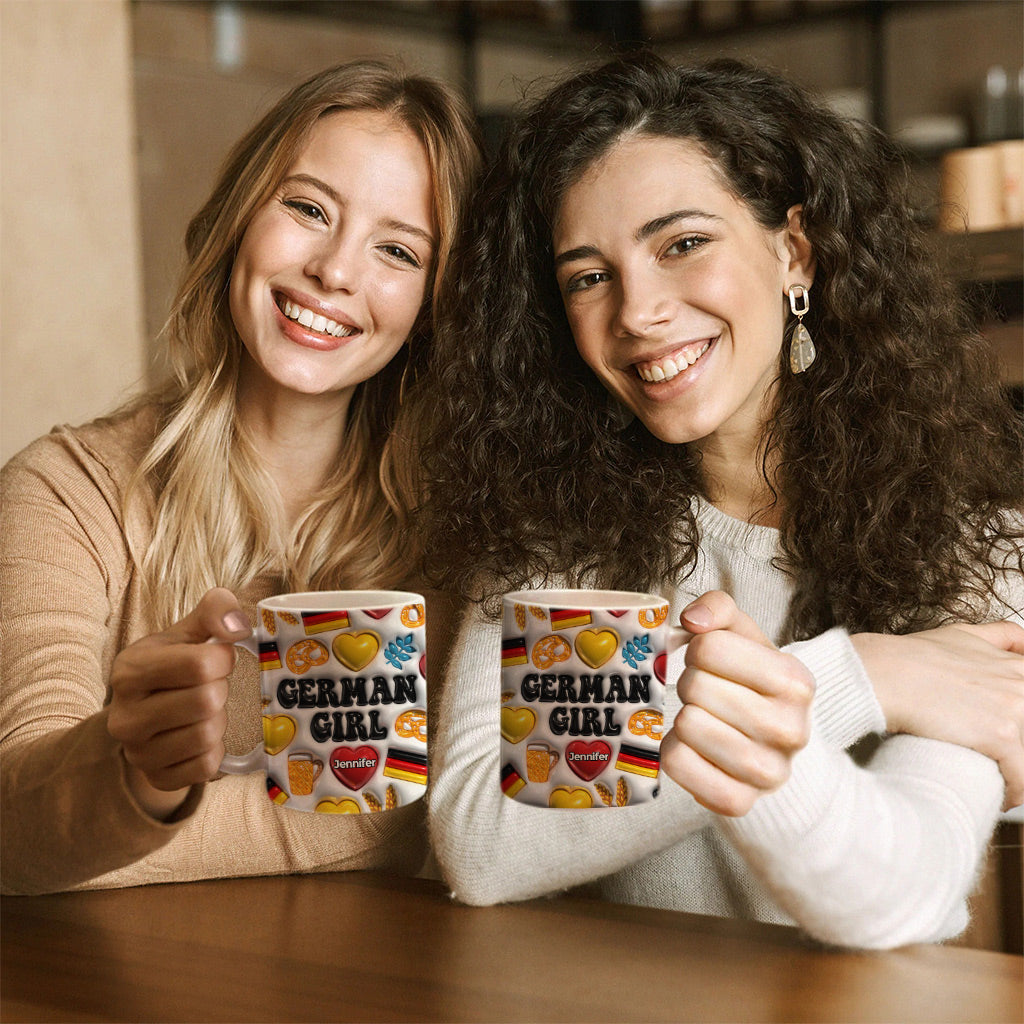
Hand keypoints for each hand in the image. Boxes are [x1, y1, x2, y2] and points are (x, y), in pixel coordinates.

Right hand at [107, 588, 250, 818]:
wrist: (146, 715)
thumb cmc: (173, 667)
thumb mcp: (188, 632)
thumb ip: (214, 611)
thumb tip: (238, 626)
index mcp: (129, 671)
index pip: (199, 664)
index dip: (223, 659)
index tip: (219, 659)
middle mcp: (125, 716)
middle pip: (206, 701)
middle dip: (220, 690)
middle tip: (210, 687)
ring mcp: (137, 753)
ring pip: (208, 735)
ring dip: (219, 720)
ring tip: (204, 711)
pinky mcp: (156, 778)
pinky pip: (207, 767)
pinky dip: (216, 750)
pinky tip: (202, 736)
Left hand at [661, 591, 814, 816]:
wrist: (771, 745)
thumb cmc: (749, 682)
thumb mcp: (743, 636)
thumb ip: (719, 608)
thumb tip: (692, 619)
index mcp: (796, 681)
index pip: (709, 647)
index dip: (698, 650)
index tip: (710, 661)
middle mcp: (791, 729)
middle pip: (694, 687)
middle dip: (690, 684)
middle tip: (705, 693)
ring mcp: (768, 772)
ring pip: (686, 726)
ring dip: (682, 718)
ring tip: (702, 719)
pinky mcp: (739, 802)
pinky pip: (676, 764)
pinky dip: (673, 751)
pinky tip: (693, 748)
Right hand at [852, 622, 1023, 809]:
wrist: (883, 673)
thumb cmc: (910, 657)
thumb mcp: (960, 634)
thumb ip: (998, 636)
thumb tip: (1021, 640)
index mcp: (1015, 665)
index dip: (1017, 721)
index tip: (1008, 734)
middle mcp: (1021, 684)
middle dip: (1017, 747)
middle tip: (999, 758)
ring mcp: (1015, 709)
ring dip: (1018, 772)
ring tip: (1001, 783)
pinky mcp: (1002, 735)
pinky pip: (1022, 779)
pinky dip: (1014, 793)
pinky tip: (1000, 796)